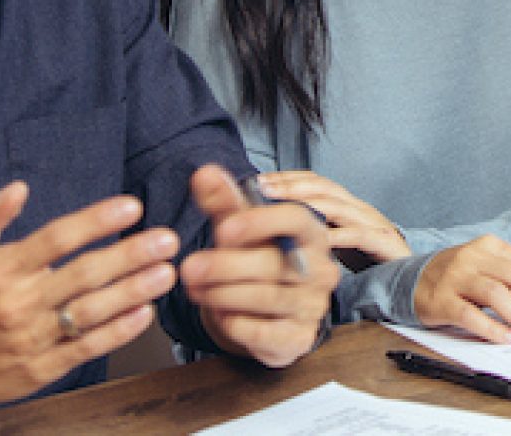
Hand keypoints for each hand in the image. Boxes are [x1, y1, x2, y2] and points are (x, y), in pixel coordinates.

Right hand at [0, 181, 178, 405]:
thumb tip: (19, 188)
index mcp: (2, 269)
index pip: (56, 239)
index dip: (96, 221)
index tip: (131, 207)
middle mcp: (19, 303)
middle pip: (83, 275)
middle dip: (130, 255)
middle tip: (167, 240)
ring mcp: (32, 338)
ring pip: (90, 313)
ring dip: (133, 292)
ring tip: (165, 273)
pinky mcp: (41, 369)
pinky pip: (86, 348)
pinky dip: (117, 331)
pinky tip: (144, 314)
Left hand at [180, 165, 336, 368]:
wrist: (269, 311)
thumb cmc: (257, 257)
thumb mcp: (240, 227)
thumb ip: (223, 200)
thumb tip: (204, 172)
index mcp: (312, 232)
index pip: (296, 219)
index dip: (261, 222)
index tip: (223, 230)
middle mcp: (321, 268)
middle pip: (276, 263)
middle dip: (227, 265)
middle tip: (189, 267)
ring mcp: (313, 305)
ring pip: (268, 297)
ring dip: (224, 293)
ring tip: (194, 289)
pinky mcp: (299, 337)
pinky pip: (265, 331)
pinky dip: (236, 323)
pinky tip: (219, 314)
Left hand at [260, 170, 410, 262]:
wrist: (411, 278)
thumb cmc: (368, 262)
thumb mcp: (335, 243)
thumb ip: (312, 233)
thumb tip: (271, 227)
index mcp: (346, 206)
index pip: (316, 181)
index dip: (288, 177)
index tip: (259, 181)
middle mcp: (359, 209)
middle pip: (325, 187)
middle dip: (292, 186)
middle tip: (263, 189)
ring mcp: (373, 223)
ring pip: (339, 206)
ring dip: (309, 205)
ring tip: (283, 209)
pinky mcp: (384, 243)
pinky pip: (360, 235)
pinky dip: (339, 235)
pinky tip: (320, 241)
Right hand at [414, 236, 510, 344]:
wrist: (410, 278)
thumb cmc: (459, 278)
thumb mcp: (488, 269)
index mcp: (493, 246)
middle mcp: (476, 256)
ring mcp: (456, 275)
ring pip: (497, 294)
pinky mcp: (440, 298)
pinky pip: (469, 313)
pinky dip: (491, 328)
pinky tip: (507, 339)